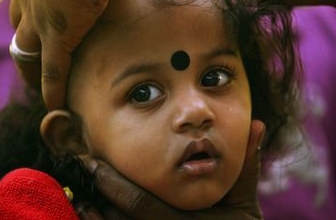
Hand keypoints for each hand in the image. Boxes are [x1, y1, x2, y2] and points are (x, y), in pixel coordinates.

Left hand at [10, 0, 120, 109]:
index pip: (26, 10)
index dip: (32, 28)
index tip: (42, 42)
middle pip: (20, 33)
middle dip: (27, 53)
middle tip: (35, 70)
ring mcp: (42, 18)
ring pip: (26, 53)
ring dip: (33, 73)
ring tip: (44, 88)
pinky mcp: (57, 35)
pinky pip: (51, 70)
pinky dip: (53, 90)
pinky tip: (57, 104)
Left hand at [80, 120, 265, 218]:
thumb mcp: (245, 203)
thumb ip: (247, 166)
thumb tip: (257, 124)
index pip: (142, 205)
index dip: (114, 186)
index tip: (93, 165)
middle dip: (98, 197)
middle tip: (79, 174)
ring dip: (95, 216)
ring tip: (78, 195)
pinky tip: (90, 214)